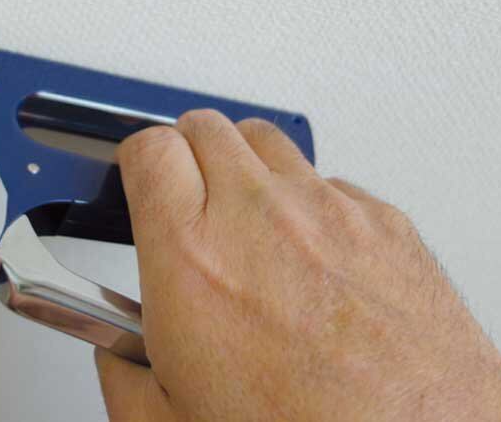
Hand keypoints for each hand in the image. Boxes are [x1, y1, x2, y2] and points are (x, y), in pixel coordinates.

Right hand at [96, 110, 500, 421]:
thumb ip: (121, 373)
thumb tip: (116, 351)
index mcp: (193, 261)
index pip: (147, 150)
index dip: (135, 164)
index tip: (138, 182)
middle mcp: (262, 218)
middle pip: (205, 127)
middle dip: (185, 155)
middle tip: (185, 197)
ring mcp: (329, 212)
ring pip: (267, 140)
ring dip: (245, 167)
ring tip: (245, 220)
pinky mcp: (385, 222)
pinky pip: (330, 182)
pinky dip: (309, 204)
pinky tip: (309, 256)